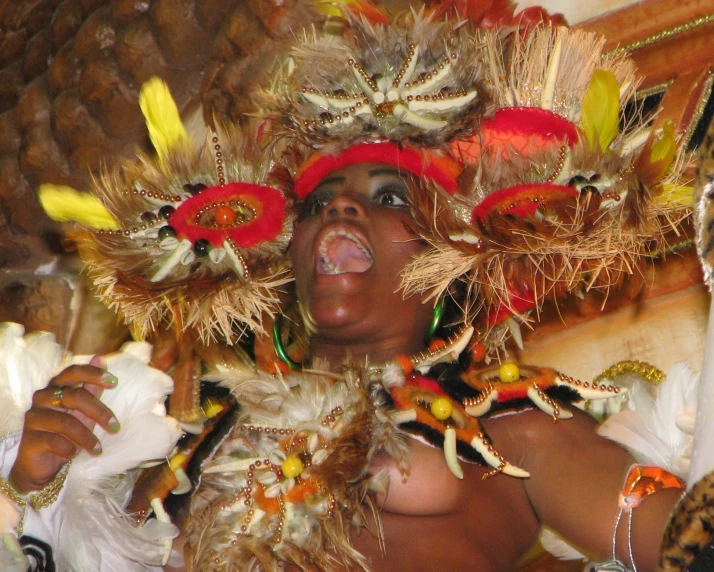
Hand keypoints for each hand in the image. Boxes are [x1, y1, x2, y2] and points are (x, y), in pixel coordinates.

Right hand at [10, 356, 119, 493]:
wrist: (43, 464)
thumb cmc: (66, 432)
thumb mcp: (83, 411)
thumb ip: (91, 387)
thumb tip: (99, 358)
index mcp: (56, 387)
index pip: (73, 372)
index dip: (93, 374)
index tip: (115, 381)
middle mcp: (42, 398)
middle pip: (74, 396)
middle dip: (99, 412)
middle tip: (115, 427)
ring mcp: (33, 418)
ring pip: (65, 422)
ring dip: (86, 436)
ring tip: (98, 449)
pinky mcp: (28, 439)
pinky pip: (52, 440)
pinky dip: (68, 448)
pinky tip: (74, 454)